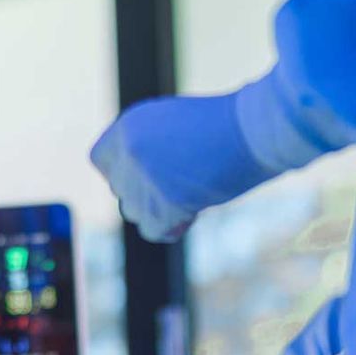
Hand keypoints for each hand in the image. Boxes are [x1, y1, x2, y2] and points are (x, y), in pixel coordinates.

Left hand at [89, 94, 276, 241]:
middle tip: (182, 183)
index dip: (123, 171)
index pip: (100, 161)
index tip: (148, 174)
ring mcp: (145, 176)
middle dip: (145, 193)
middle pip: (120, 191)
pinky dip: (172, 226)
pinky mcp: (166, 202)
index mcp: (128, 124)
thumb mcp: (170, 123)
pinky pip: (154, 230)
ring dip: (159, 210)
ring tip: (192, 191)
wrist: (255, 130)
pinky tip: (194, 210)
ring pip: (134, 213)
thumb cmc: (223, 126)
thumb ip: (143, 147)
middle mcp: (129, 150)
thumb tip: (126, 184)